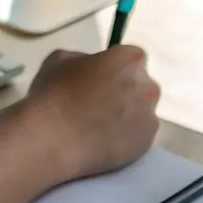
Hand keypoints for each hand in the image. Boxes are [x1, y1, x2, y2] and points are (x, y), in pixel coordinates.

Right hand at [27, 46, 159, 183]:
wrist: (54, 139)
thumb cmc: (55, 93)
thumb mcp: (61, 59)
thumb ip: (86, 59)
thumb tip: (93, 69)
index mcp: (129, 60)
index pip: (133, 58)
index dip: (117, 67)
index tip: (102, 76)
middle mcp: (147, 86)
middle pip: (142, 85)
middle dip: (126, 90)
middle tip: (101, 101)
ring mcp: (149, 117)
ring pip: (141, 112)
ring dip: (127, 115)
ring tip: (101, 126)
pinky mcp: (145, 145)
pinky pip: (139, 136)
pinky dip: (126, 137)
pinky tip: (104, 141)